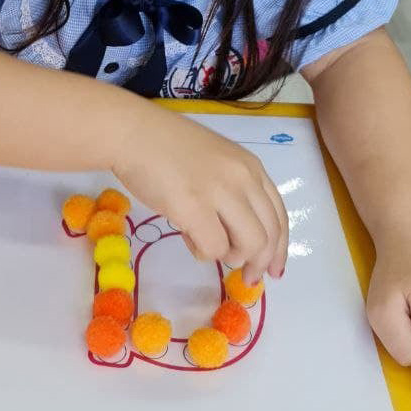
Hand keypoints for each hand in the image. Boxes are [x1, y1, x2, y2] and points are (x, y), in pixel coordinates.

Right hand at [112, 107, 287, 284]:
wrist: (131, 133)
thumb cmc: (165, 146)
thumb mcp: (214, 162)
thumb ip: (230, 192)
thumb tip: (234, 236)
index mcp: (249, 166)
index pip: (278, 214)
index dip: (279, 247)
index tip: (273, 270)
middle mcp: (242, 177)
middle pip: (269, 234)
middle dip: (260, 263)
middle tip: (248, 278)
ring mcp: (219, 192)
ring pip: (249, 245)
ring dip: (232, 256)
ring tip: (208, 246)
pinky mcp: (194, 208)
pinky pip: (213, 249)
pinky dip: (203, 253)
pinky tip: (188, 238)